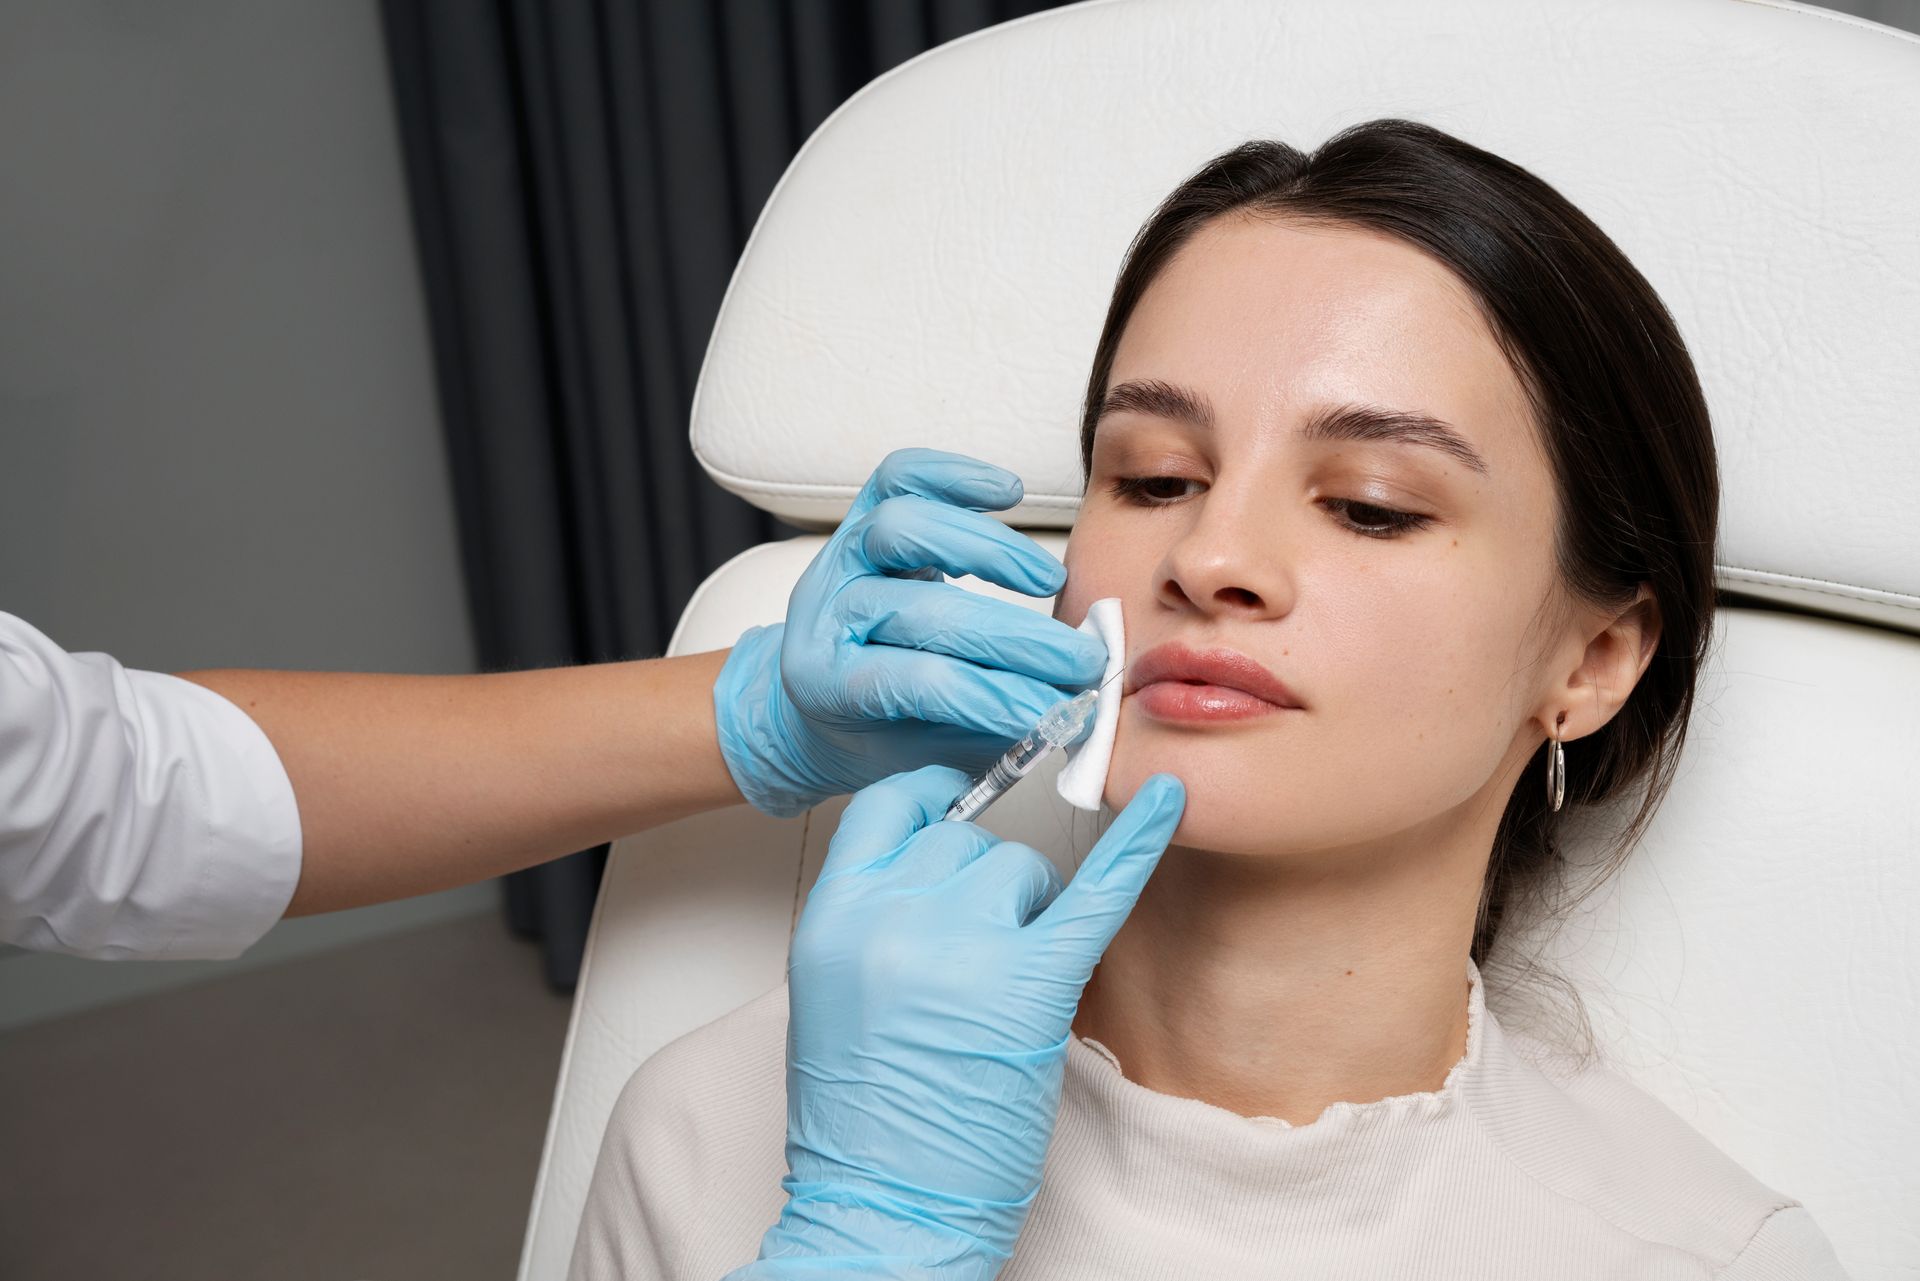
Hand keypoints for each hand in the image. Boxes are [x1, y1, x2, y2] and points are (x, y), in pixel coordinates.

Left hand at [712, 448, 1106, 816]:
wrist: (818, 702)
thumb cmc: (881, 731)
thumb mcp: (924, 757)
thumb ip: (987, 738)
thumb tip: (1069, 720)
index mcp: (827, 686)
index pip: (922, 684)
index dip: (996, 699)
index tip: (1056, 715)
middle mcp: (823, 614)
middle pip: (923, 611)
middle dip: (1016, 639)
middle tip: (1080, 660)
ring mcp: (838, 560)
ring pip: (903, 530)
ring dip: (989, 551)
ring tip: (1050, 582)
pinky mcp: (860, 520)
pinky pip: (901, 478)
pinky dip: (955, 477)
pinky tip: (1008, 493)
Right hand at [730, 765, 1185, 1279]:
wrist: (882, 1204)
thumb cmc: (859, 1117)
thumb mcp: (830, 990)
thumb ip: (873, 914)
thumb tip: (936, 862)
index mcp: (833, 915)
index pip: (889, 806)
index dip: (929, 803)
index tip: (954, 808)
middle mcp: (893, 916)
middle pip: (964, 839)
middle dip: (983, 882)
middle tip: (982, 953)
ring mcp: (963, 947)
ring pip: (1020, 866)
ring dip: (1029, 907)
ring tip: (1008, 980)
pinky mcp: (1032, 986)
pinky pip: (1094, 896)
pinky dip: (1137, 846)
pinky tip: (1170, 802)